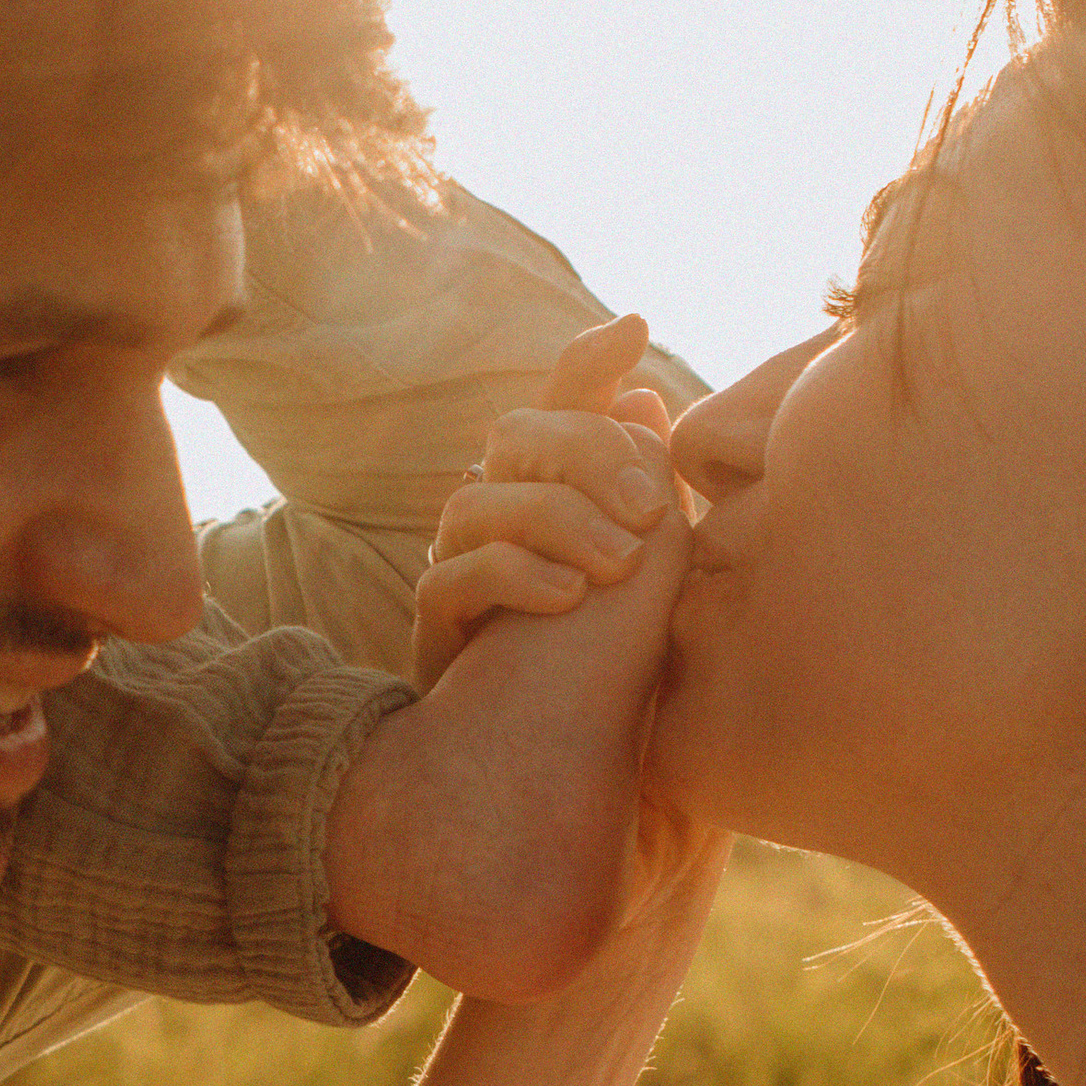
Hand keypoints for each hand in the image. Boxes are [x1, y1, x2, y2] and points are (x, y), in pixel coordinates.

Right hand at [412, 318, 675, 690]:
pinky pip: (452, 579)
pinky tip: (569, 599)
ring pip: (480, 505)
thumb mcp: (649, 568)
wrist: (565, 755)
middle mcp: (495, 514)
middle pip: (517, 439)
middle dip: (586, 456)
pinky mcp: (434, 627)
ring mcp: (457, 564)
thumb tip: (643, 398)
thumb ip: (642, 488)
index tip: (634, 330)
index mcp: (549, 491)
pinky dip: (513, 578)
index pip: (558, 407)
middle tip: (651, 506)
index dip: (587, 364)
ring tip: (620, 568)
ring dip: (556, 524)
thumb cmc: (611, 657)